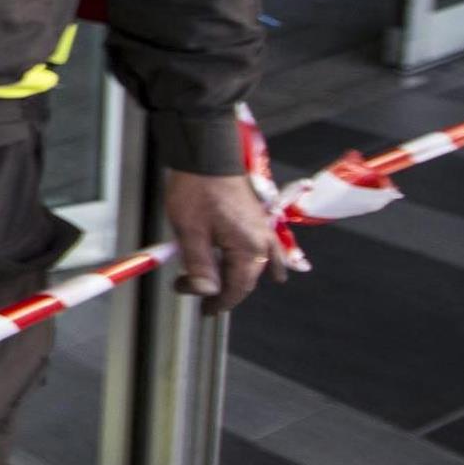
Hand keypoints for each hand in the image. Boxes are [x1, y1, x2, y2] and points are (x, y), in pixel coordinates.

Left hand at [163, 169, 291, 315]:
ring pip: (253, 264)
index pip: (237, 287)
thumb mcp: (190, 231)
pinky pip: (265, 249)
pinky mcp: (255, 219)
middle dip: (222, 289)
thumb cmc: (198, 188)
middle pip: (245, 277)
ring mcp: (261, 229)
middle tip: (193, 290)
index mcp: (249, 247)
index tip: (202, 310)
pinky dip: (264, 263)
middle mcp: (262, 241)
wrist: (206, 155)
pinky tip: (273, 273)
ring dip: (236, 277)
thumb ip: (199, 265)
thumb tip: (205, 292)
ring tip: (219, 289)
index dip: (218, 301)